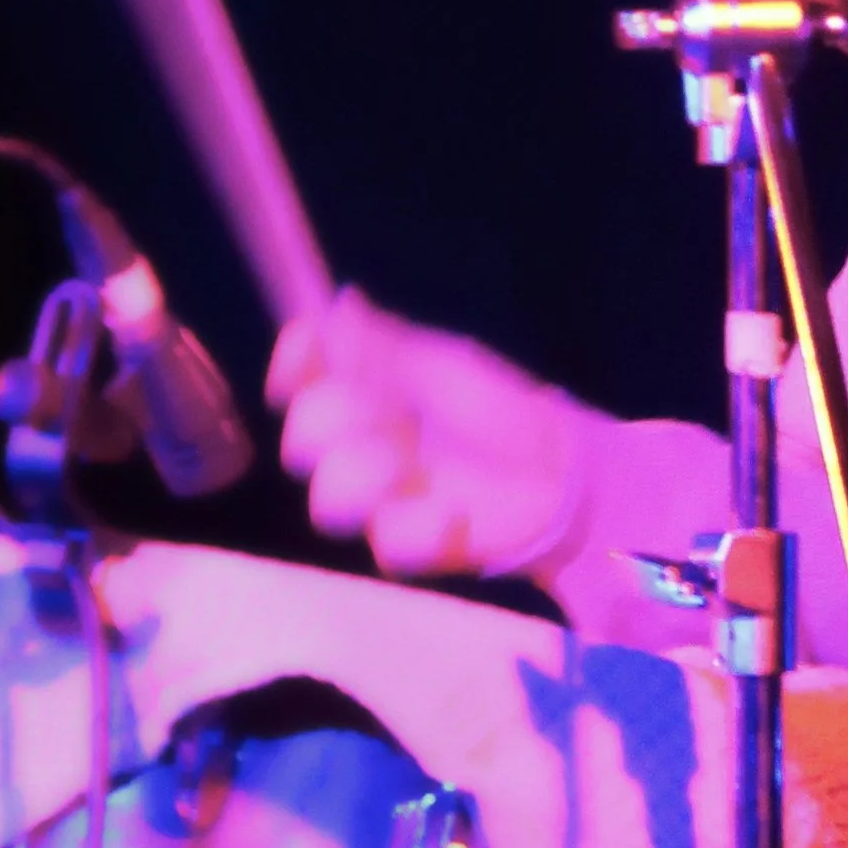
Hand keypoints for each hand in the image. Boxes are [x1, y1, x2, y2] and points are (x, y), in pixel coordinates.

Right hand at [266, 288, 587, 579]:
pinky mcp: (404, 545)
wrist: (552, 468)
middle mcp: (356, 447)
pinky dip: (424, 526)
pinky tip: (457, 513)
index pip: (301, 378)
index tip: (310, 351)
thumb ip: (387, 344)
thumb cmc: (495, 407)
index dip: (294, 365)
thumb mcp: (446, 365)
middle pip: (299, 441)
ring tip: (415, 466)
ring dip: (369, 476)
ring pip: (328, 501)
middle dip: (335, 422)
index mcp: (360, 396)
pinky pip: (388, 542)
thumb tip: (340, 302)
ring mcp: (376, 501)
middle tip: (387, 412)